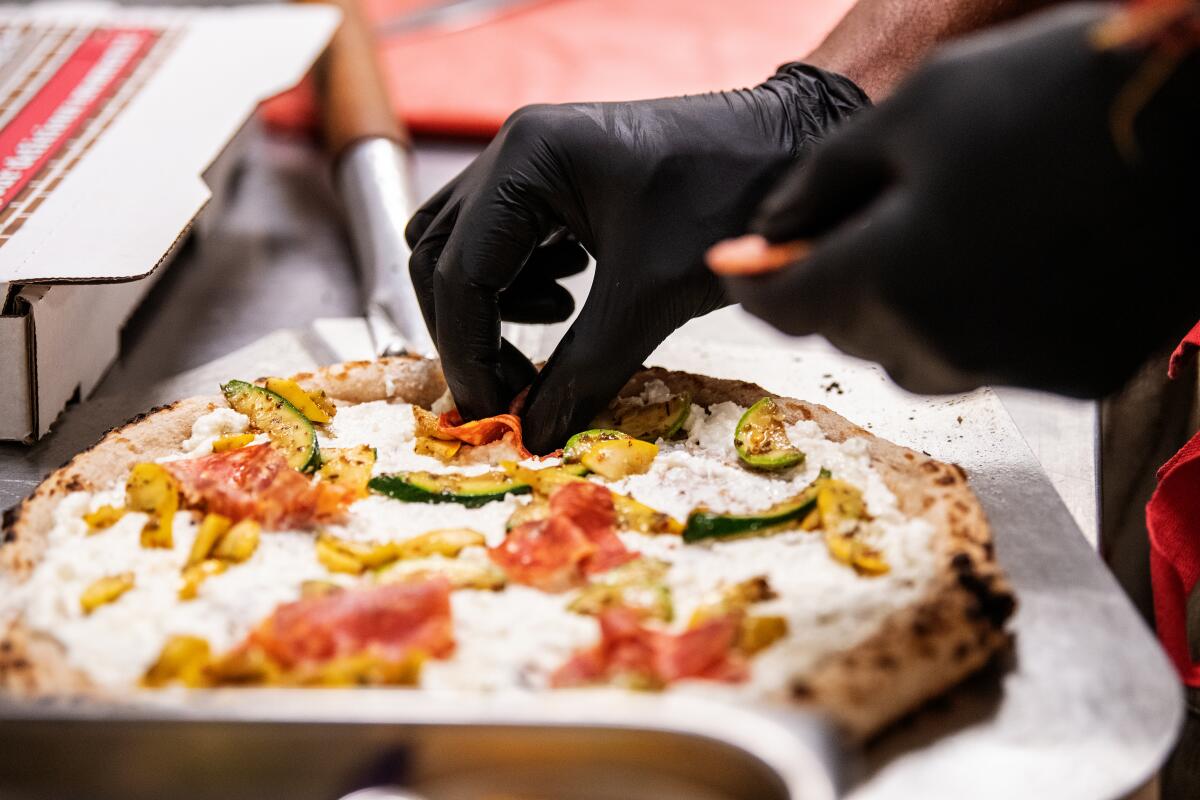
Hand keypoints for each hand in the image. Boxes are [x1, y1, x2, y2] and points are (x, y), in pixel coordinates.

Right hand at [406, 64, 867, 452]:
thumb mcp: (652, 294)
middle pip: (440, 256)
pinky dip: (519, 280)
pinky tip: (574, 295)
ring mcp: (532, 160)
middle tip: (514, 387)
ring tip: (557, 325)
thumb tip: (536, 433)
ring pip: (464, 247)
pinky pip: (504, 238)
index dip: (469, 354)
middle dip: (469, 331)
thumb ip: (586, 368)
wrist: (792, 145)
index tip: (494, 413)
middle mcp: (514, 150)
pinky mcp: (555, 178)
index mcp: (527, 161)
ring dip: (492, 303)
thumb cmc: (731, 198)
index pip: (459, 272)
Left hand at [720, 4, 1199, 396]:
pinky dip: (968, 321)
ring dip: (896, 310)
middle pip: (846, 335)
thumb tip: (766, 234)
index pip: (784, 305)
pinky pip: (985, 361)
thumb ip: (822, 182)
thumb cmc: (1057, 90)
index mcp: (891, 275)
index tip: (742, 261)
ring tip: (927, 237)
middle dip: (830, 285)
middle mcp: (945, 342)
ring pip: (913, 358)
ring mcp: (1016, 367)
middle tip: (845, 228)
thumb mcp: (917, 109)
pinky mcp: (1076, 374)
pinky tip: (996, 260)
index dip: (753, 280)